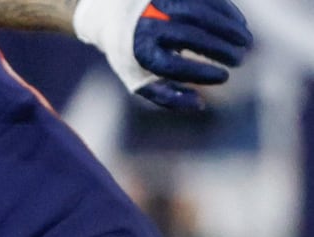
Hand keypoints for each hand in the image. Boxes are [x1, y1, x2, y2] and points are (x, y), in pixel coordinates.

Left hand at [73, 0, 251, 111]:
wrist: (112, 15)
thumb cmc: (132, 54)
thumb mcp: (140, 78)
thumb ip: (166, 96)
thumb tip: (199, 105)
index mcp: (139, 51)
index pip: (172, 66)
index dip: (201, 73)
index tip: (224, 77)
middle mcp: (149, 24)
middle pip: (191, 37)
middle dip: (221, 49)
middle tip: (240, 60)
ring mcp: (162, 2)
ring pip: (202, 13)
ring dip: (229, 28)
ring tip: (246, 42)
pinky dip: (227, 10)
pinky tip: (240, 23)